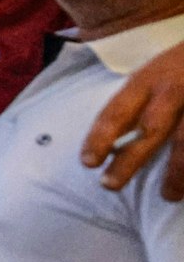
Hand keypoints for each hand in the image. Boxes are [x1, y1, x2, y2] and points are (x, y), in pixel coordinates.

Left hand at [83, 37, 183, 199]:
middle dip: (129, 159)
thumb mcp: (156, 74)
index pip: (118, 109)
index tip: (87, 162)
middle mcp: (174, 89)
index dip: (100, 136)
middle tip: (110, 185)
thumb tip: (112, 144)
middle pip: (150, 129)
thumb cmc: (183, 65)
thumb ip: (139, 104)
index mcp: (149, 79)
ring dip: (177, 172)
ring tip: (167, 195)